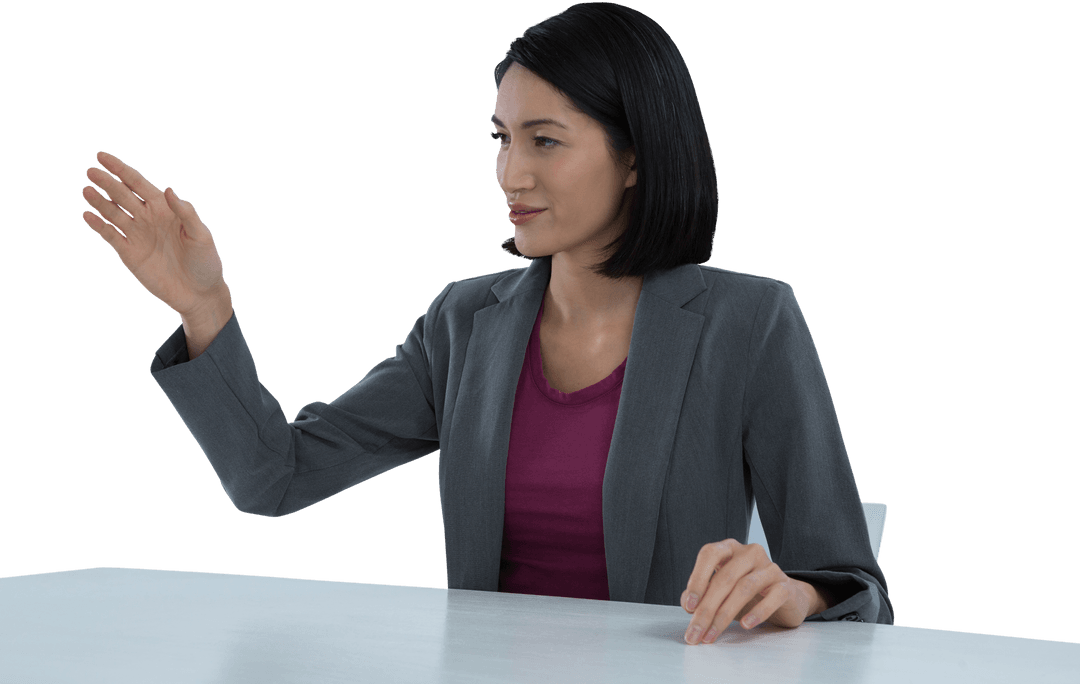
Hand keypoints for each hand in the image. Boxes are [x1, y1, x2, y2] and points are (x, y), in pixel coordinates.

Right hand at [81, 151, 225, 316]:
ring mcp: (137, 234)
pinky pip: (110, 235)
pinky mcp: (129, 252)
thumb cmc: (205, 262)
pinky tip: (87, 215)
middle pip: (122, 195)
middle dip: (107, 182)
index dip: (121, 169)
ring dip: (99, 202)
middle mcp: (147, 218)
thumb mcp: (201, 236)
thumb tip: (168, 190)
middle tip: (91, 171)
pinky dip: (98, 225)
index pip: (138, 183)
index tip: (102, 156)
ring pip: (113, 213)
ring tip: (87, 190)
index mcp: (164, 208)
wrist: (198, 293)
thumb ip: (186, 213)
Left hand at [681, 539, 814, 644]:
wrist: (785, 598)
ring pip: (745, 588)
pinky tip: (745, 624)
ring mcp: (769, 567)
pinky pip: (772, 597)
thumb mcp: (721, 592)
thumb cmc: (747, 593)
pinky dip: (757, 612)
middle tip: (696, 631)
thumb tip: (689, 604)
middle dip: (707, 608)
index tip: (689, 606)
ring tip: (713, 633)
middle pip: (725, 578)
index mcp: (729, 549)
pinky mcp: (785, 585)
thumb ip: (702, 594)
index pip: (709, 554)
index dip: (697, 579)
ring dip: (725, 614)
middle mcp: (749, 553)